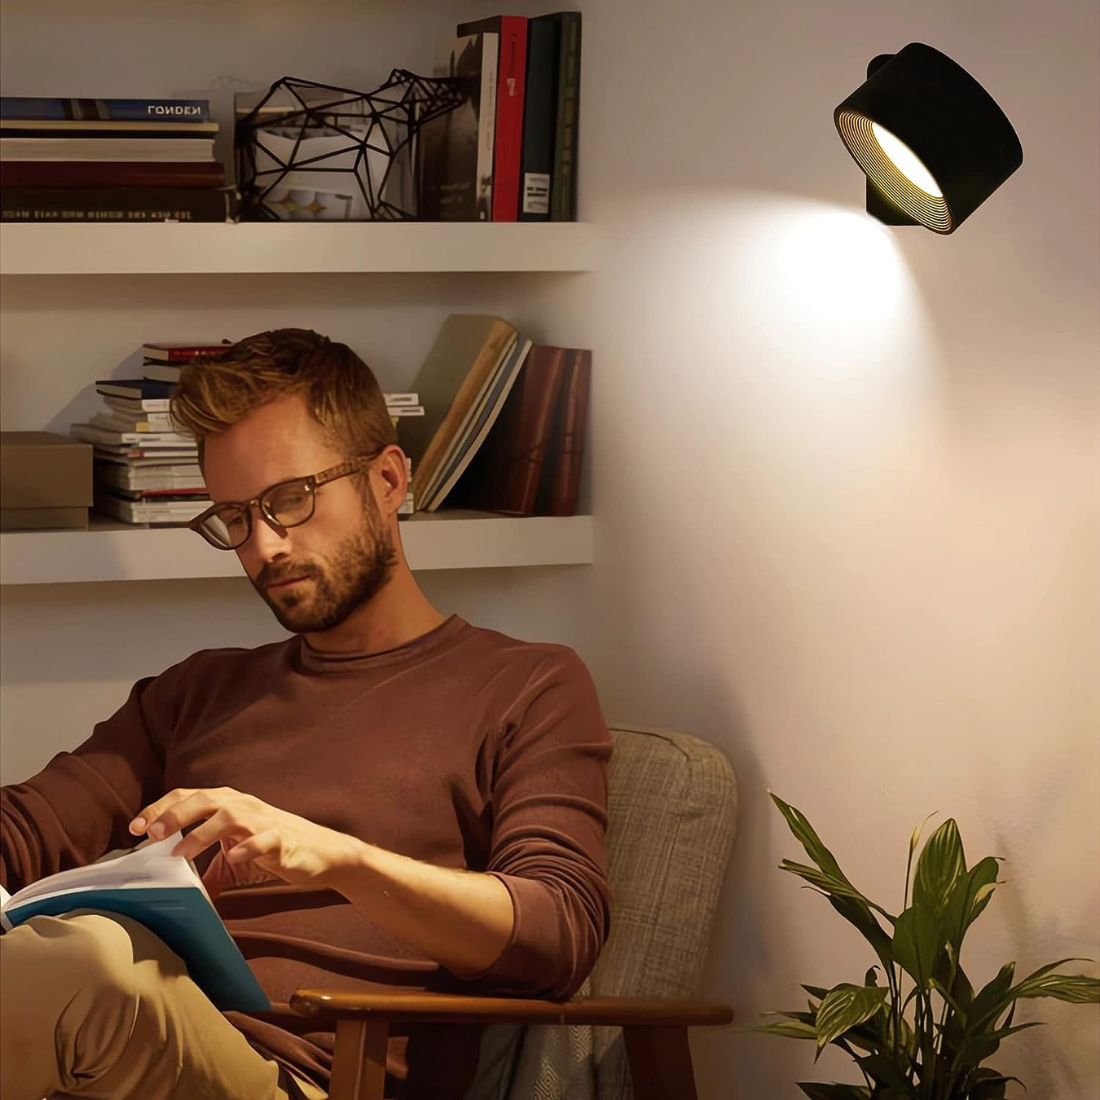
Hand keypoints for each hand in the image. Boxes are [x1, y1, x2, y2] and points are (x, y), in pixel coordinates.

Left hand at [129, 787, 361, 895]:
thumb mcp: (233, 860)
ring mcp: (264, 820)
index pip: (188, 797)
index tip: (134, 828)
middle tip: (149, 834)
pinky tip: (233, 858)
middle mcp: (243, 805)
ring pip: (229, 815)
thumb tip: (173, 894)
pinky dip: (247, 847)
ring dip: (201, 833)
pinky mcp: (282, 838)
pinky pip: (263, 839)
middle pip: (204, 800)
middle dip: (174, 814)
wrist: (320, 853)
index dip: (160, 808)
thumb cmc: (274, 851)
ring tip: (178, 853)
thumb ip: (206, 871)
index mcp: (228, 805)